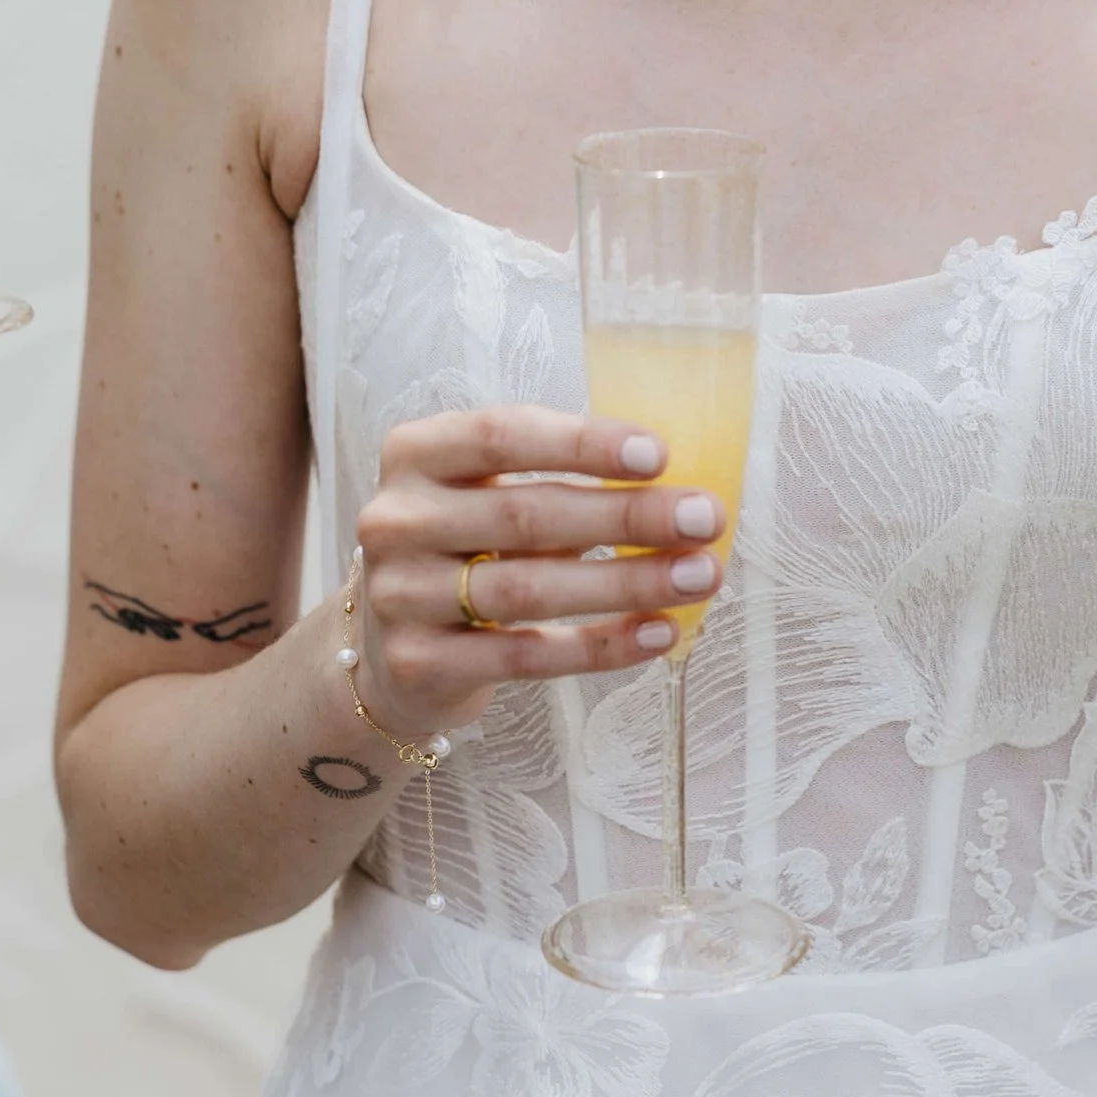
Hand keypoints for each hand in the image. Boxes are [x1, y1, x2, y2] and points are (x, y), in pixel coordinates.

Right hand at [351, 404, 723, 739]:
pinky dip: (599, 645)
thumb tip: (674, 487)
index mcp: (416, 452)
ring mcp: (400, 594)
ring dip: (625, 583)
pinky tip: (657, 632)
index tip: (660, 455)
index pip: (501, 433)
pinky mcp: (416, 663)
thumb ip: (556, 480)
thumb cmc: (465, 547)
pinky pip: (525, 657)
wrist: (390, 649)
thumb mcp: (486, 492)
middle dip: (626, 517)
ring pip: (529, 588)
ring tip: (698, 576)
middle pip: (525, 513)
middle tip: (706, 518)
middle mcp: (397, 518)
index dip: (582, 443)